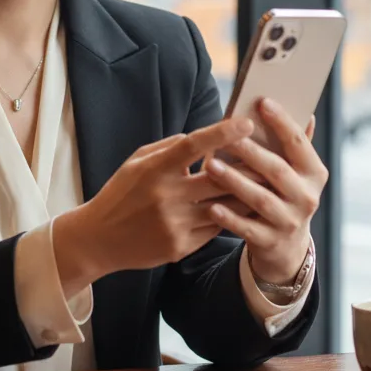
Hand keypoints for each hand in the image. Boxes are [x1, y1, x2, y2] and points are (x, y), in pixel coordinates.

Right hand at [52, 117, 254, 296]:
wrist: (99, 239)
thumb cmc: (121, 193)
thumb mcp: (137, 162)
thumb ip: (168, 148)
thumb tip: (201, 138)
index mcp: (154, 169)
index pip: (193, 145)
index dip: (222, 133)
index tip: (246, 123)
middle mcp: (166, 196)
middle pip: (219, 179)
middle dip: (248, 167)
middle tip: (271, 156)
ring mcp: (174, 224)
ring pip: (224, 207)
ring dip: (246, 195)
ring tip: (266, 184)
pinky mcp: (180, 247)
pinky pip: (214, 229)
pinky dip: (229, 217)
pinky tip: (243, 209)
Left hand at [202, 99, 325, 284]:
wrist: (287, 245)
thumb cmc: (283, 193)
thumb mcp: (295, 171)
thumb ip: (295, 144)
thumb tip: (306, 111)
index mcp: (314, 173)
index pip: (299, 143)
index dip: (282, 122)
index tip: (262, 102)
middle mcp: (307, 197)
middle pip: (277, 171)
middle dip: (250, 152)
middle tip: (226, 136)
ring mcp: (290, 222)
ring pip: (261, 199)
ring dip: (234, 181)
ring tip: (210, 165)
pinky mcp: (271, 241)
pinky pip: (248, 228)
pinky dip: (230, 218)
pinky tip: (212, 206)